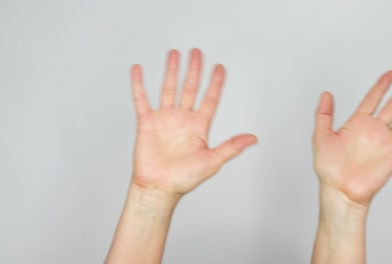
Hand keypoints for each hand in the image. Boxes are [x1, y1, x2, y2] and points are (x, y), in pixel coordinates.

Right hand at [130, 49, 256, 197]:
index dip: (215, 83)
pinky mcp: (147, 122)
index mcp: (199, 127)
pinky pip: (141, 99)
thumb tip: (253, 138)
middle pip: (190, 88)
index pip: (210, 99)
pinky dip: (139, 84)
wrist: (158, 188)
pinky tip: (138, 70)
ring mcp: (164, 118)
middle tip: (196, 52)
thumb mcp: (212, 161)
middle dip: (194, 70)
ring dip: (171, 71)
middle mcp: (182, 119)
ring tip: (174, 54)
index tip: (220, 68)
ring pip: (168, 88)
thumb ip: (231, 146)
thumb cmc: (184, 179)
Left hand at [313, 71, 391, 206]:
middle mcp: (373, 131)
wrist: (339, 190)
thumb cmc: (328, 168)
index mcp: (357, 124)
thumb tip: (326, 94)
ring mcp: (385, 143)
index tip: (391, 73)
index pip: (372, 99)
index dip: (381, 86)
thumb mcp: (321, 136)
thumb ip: (324, 114)